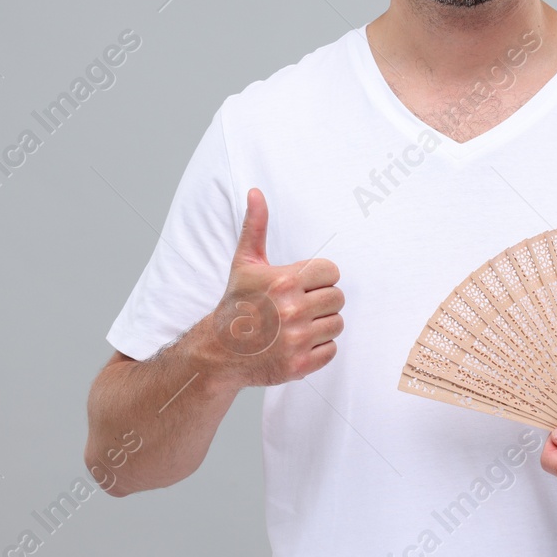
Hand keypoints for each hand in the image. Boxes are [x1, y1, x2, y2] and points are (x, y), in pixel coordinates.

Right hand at [208, 187, 343, 386]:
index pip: (331, 272)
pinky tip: (299, 342)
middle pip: (338, 298)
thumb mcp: (245, 262)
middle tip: (300, 305)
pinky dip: (320, 348)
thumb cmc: (237, 303)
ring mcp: (296, 340)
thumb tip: (256, 192)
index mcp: (284, 281)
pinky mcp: (300, 365)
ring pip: (337, 324)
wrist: (219, 352)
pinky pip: (332, 349)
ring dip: (323, 324)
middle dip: (322, 300)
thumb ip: (255, 226)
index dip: (319, 278)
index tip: (302, 285)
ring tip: (299, 324)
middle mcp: (292, 310)